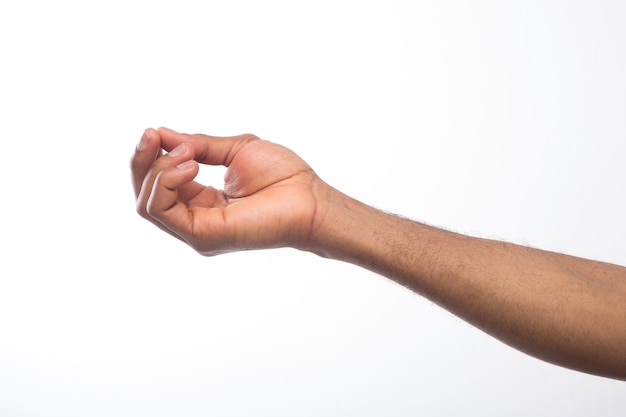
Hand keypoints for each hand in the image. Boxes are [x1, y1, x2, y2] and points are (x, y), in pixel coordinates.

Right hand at [131, 128, 323, 254]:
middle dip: (142, 161)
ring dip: (158, 171)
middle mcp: (195, 219)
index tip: (153, 132)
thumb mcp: (234, 149)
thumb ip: (198, 145)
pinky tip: (189, 166)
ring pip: (148, 204)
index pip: (158, 183)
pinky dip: (166, 182)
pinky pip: (163, 211)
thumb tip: (161, 134)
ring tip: (189, 155)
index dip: (150, 156)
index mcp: (202, 201)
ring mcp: (197, 231)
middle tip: (152, 136)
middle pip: (145, 195)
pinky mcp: (203, 236)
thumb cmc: (283, 177)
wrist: (311, 199)